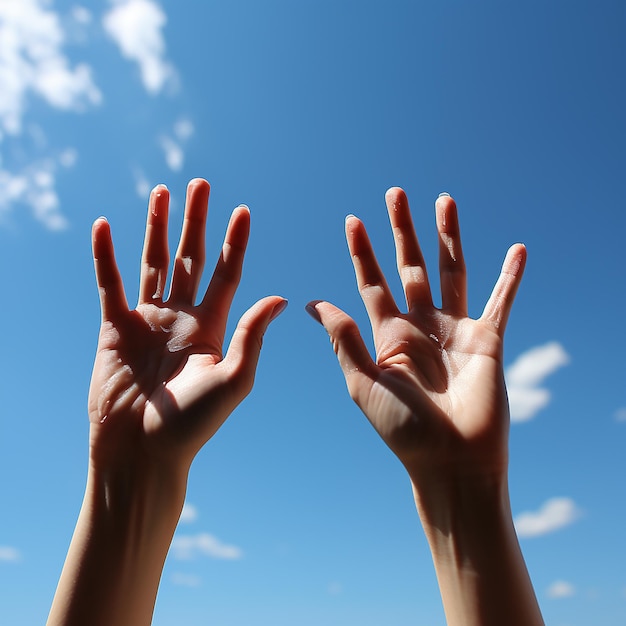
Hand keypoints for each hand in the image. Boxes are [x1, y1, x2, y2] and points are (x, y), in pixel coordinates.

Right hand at [89, 178, 286, 469]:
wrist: (143, 452)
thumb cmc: (192, 424)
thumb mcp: (234, 377)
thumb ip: (253, 334)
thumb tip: (283, 298)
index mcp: (212, 327)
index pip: (227, 273)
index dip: (235, 242)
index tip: (243, 209)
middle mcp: (181, 318)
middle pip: (190, 258)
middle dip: (195, 221)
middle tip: (200, 184)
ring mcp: (147, 321)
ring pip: (154, 263)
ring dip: (157, 227)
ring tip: (162, 192)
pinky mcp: (114, 328)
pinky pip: (109, 284)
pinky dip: (105, 256)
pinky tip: (105, 225)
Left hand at [306, 188, 524, 482]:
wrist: (450, 462)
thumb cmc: (402, 430)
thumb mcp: (364, 382)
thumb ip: (342, 338)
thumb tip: (309, 302)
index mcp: (388, 336)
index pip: (372, 283)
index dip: (362, 252)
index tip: (352, 220)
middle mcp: (420, 326)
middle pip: (410, 266)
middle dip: (403, 230)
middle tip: (395, 193)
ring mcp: (454, 330)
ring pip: (452, 271)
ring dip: (449, 236)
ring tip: (444, 200)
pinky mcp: (488, 340)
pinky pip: (501, 301)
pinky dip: (510, 277)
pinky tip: (517, 251)